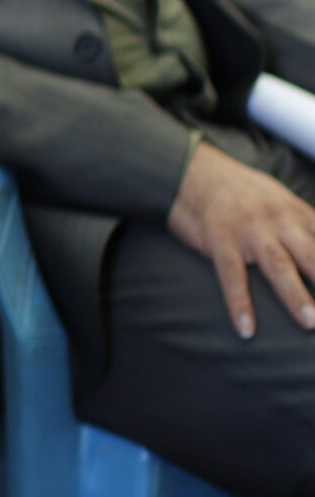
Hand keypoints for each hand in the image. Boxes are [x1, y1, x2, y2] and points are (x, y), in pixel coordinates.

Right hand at [169, 140, 314, 338]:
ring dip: (295, 295)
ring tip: (309, 322)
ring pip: (278, 265)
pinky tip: (245, 327)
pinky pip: (230, 274)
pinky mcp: (219, 238)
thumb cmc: (241, 190)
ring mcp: (249, 230)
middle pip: (312, 255)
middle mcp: (279, 221)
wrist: (193, 169)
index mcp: (298, 213)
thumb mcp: (282, 198)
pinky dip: (239, 302)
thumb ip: (306, 224)